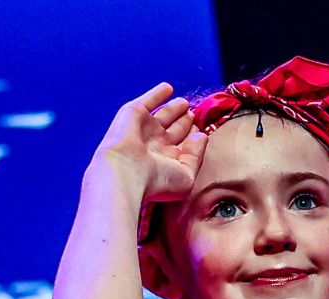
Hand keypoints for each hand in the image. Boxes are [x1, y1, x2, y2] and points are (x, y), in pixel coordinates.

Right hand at [90, 83, 207, 203]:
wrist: (126, 171)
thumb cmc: (156, 180)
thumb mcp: (186, 175)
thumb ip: (197, 156)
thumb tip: (202, 136)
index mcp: (167, 161)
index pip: (184, 146)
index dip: (193, 138)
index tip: (200, 132)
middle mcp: (156, 145)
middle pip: (174, 130)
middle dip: (184, 122)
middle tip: (193, 115)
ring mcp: (146, 128)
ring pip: (164, 115)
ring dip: (174, 108)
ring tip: (184, 103)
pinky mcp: (134, 113)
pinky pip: (149, 100)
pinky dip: (158, 93)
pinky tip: (168, 88)